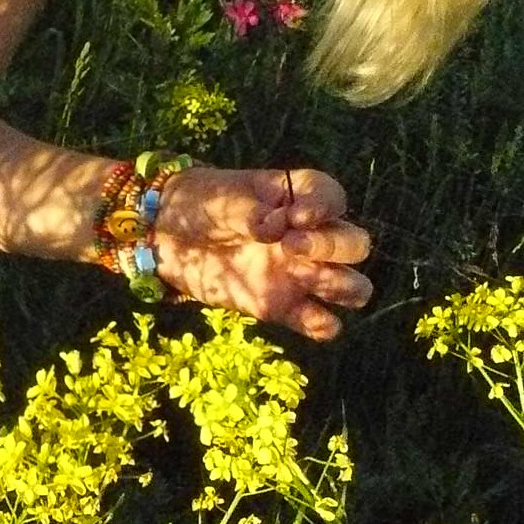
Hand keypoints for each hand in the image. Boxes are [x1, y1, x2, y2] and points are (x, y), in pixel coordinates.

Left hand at [153, 167, 371, 341]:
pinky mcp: (282, 308)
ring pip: (353, 286)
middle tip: (290, 246)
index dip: (325, 207)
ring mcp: (299, 274)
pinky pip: (322, 323)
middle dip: (334, 246)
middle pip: (356, 244)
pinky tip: (308, 318)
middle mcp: (307, 236)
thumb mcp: (222, 199)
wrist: (168, 235)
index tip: (295, 217)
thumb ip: (250, 213)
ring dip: (344, 286)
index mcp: (295, 198)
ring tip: (304, 278)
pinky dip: (325, 326)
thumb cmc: (201, 203)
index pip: (333, 198)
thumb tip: (272, 229)